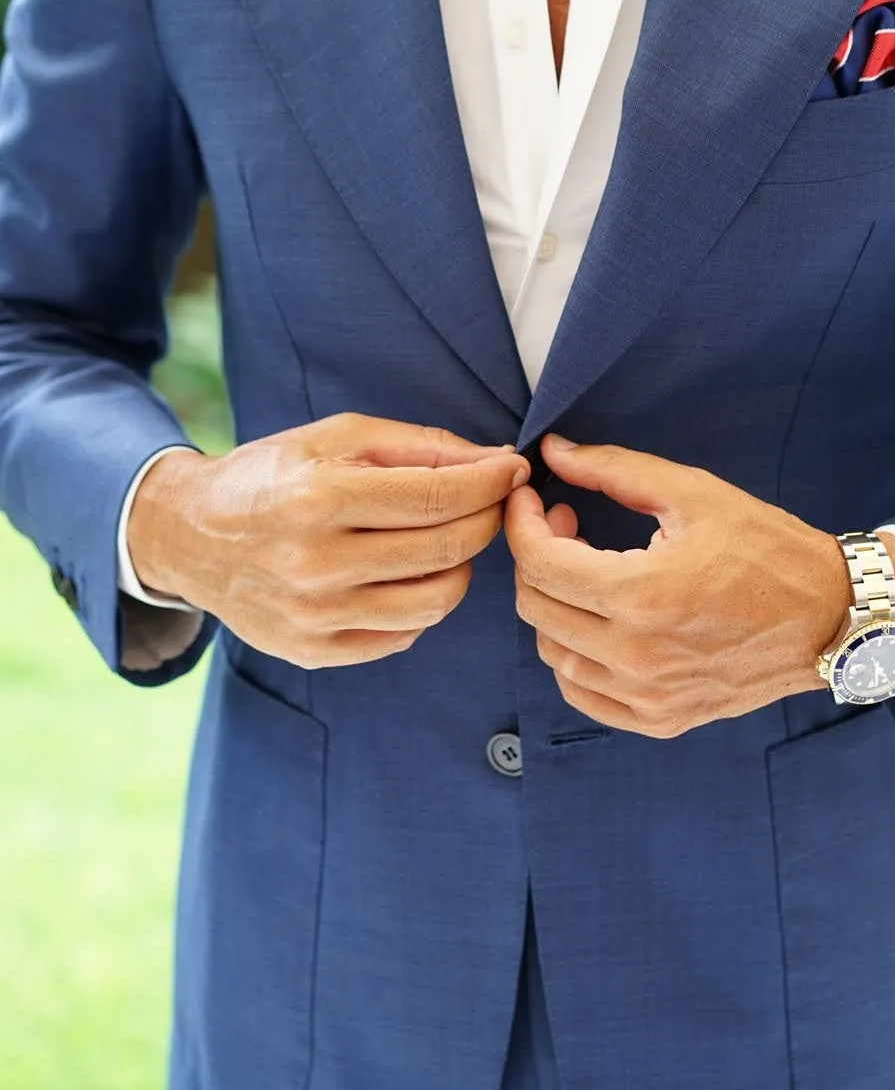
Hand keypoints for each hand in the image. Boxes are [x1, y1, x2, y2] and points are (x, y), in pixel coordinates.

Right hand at [126, 413, 529, 667]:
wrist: (187, 535)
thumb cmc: (271, 476)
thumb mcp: (334, 437)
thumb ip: (418, 446)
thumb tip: (493, 461)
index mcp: (320, 498)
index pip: (437, 497)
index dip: (489, 482)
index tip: (512, 469)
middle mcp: (315, 563)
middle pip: (446, 549)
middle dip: (486, 520)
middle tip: (491, 501)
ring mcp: (314, 616)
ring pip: (436, 600)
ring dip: (460, 566)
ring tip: (448, 539)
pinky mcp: (314, 652)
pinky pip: (404, 634)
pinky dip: (422, 603)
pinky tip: (408, 574)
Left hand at [504, 433, 859, 736]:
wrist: (831, 617)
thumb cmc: (769, 550)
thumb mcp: (694, 494)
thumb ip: (615, 469)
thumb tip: (553, 452)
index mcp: (642, 594)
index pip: (539, 562)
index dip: (522, 522)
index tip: (532, 500)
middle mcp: (637, 654)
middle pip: (536, 606)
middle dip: (537, 557)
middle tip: (567, 526)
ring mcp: (647, 695)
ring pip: (552, 652)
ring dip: (554, 606)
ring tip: (587, 573)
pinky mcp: (660, 719)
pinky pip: (582, 693)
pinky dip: (573, 656)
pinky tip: (598, 623)